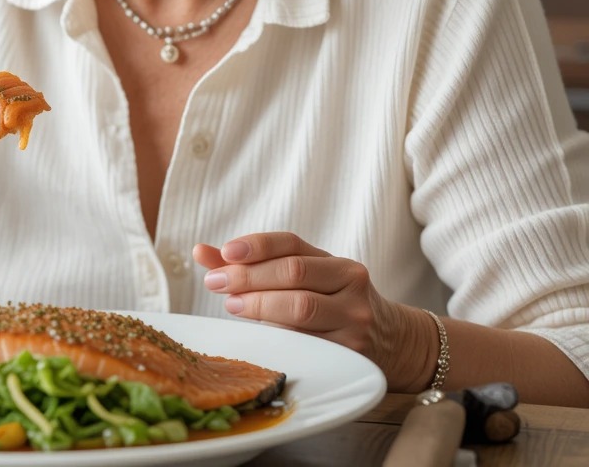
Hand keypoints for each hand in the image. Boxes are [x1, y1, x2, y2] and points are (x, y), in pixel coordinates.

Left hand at [193, 232, 433, 389]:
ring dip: (259, 305)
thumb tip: (201, 252)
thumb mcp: (306, 279)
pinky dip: (278, 335)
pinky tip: (259, 333)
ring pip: (300, 307)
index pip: (292, 244)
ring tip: (232, 305)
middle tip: (216, 282)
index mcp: (335, 261)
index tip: (226, 251)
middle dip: (248, 276)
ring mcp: (354, 318)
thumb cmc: (335, 305)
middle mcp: (349, 282)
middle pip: (293, 273)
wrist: (396, 344)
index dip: (257, 245)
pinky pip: (308, 342)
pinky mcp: (353, 352)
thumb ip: (255, 266)